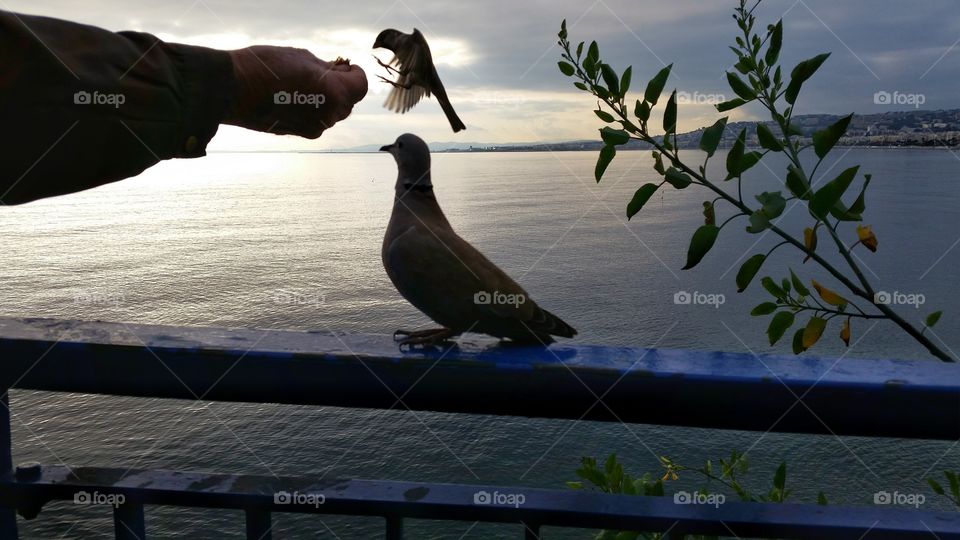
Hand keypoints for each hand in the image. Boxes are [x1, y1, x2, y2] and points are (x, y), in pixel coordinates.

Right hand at [224, 45, 366, 137]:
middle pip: (348, 102)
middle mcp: (328, 116)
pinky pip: (316, 121)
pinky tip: (295, 97)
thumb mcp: (301, 58)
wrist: (231, 90)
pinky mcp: (299, 134)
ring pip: (332, 113)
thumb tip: (336, 72)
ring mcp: (314, 128)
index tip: (345, 66)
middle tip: (326, 72)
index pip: (361, 86)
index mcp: (334, 93)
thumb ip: (326, 68)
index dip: (355, 74)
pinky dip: (313, 110)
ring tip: (305, 84)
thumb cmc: (265, 68)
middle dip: (342, 87)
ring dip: (327, 99)